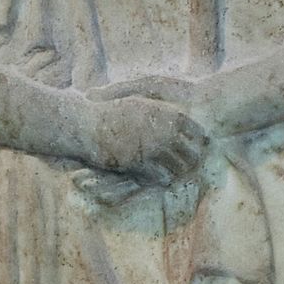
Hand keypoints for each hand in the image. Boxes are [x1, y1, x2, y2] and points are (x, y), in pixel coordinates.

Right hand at [78, 91, 208, 185]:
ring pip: (179, 168)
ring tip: (169, 174)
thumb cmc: (112, 113)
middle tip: (183, 167)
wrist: (87, 124)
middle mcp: (164, 130)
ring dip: (175, 172)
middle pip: (193, 153)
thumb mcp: (141, 104)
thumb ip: (160, 111)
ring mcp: (153, 146)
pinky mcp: (140, 162)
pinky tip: (153, 178)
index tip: (192, 150)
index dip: (197, 143)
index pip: (197, 132)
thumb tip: (178, 117)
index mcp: (167, 114)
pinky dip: (159, 179)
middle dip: (190, 161)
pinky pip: (161, 177)